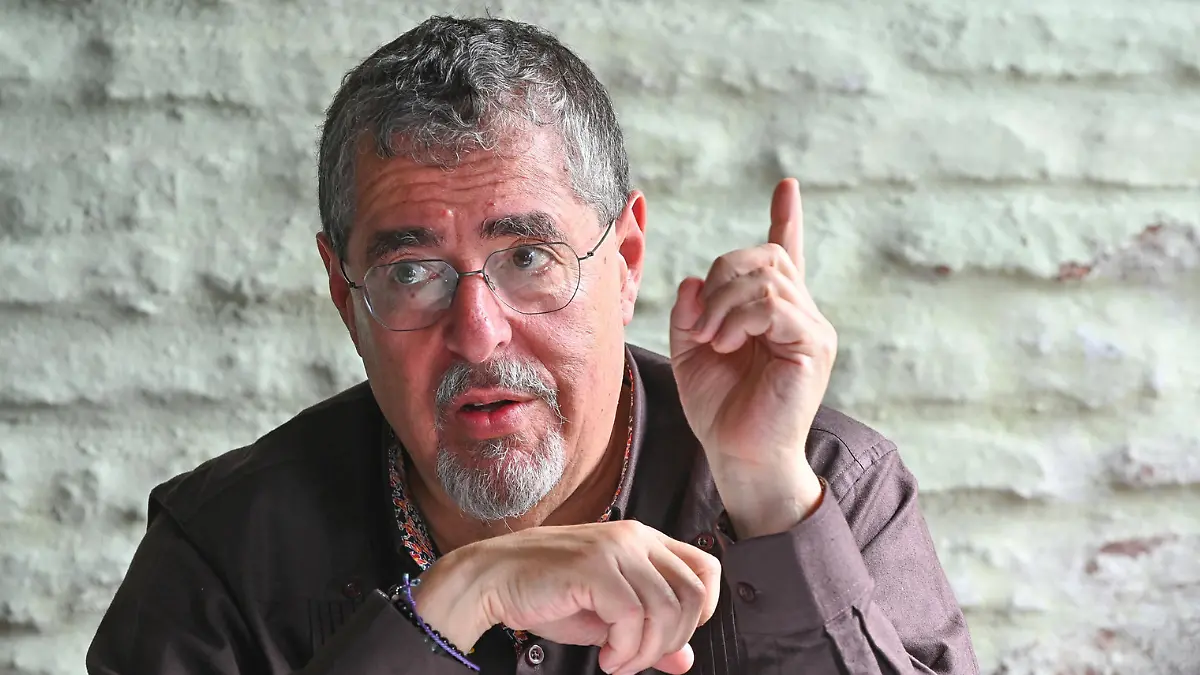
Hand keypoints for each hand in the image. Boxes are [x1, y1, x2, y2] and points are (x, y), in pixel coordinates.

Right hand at [412, 520, 721, 674]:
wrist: (491, 579)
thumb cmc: (544, 592)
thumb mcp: (607, 616)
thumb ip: (649, 631)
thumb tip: (683, 659)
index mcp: (642, 540)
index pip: (705, 570)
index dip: (703, 611)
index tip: (673, 637)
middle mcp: (634, 538)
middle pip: (693, 594)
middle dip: (672, 641)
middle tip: (639, 659)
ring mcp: (615, 549)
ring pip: (666, 609)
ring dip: (646, 651)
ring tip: (619, 661)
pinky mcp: (594, 566)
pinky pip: (632, 617)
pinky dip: (625, 650)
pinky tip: (606, 657)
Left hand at [668, 178, 835, 537]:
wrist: (738, 455)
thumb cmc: (719, 408)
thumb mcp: (690, 350)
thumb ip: (691, 311)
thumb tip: (696, 280)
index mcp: (773, 312)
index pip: (785, 253)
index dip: (787, 218)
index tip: (787, 185)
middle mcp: (800, 312)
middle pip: (763, 256)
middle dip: (720, 277)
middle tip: (701, 322)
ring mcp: (811, 326)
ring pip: (766, 276)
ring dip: (723, 302)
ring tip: (712, 339)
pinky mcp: (813, 344)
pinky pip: (773, 303)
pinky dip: (738, 317)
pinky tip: (726, 343)